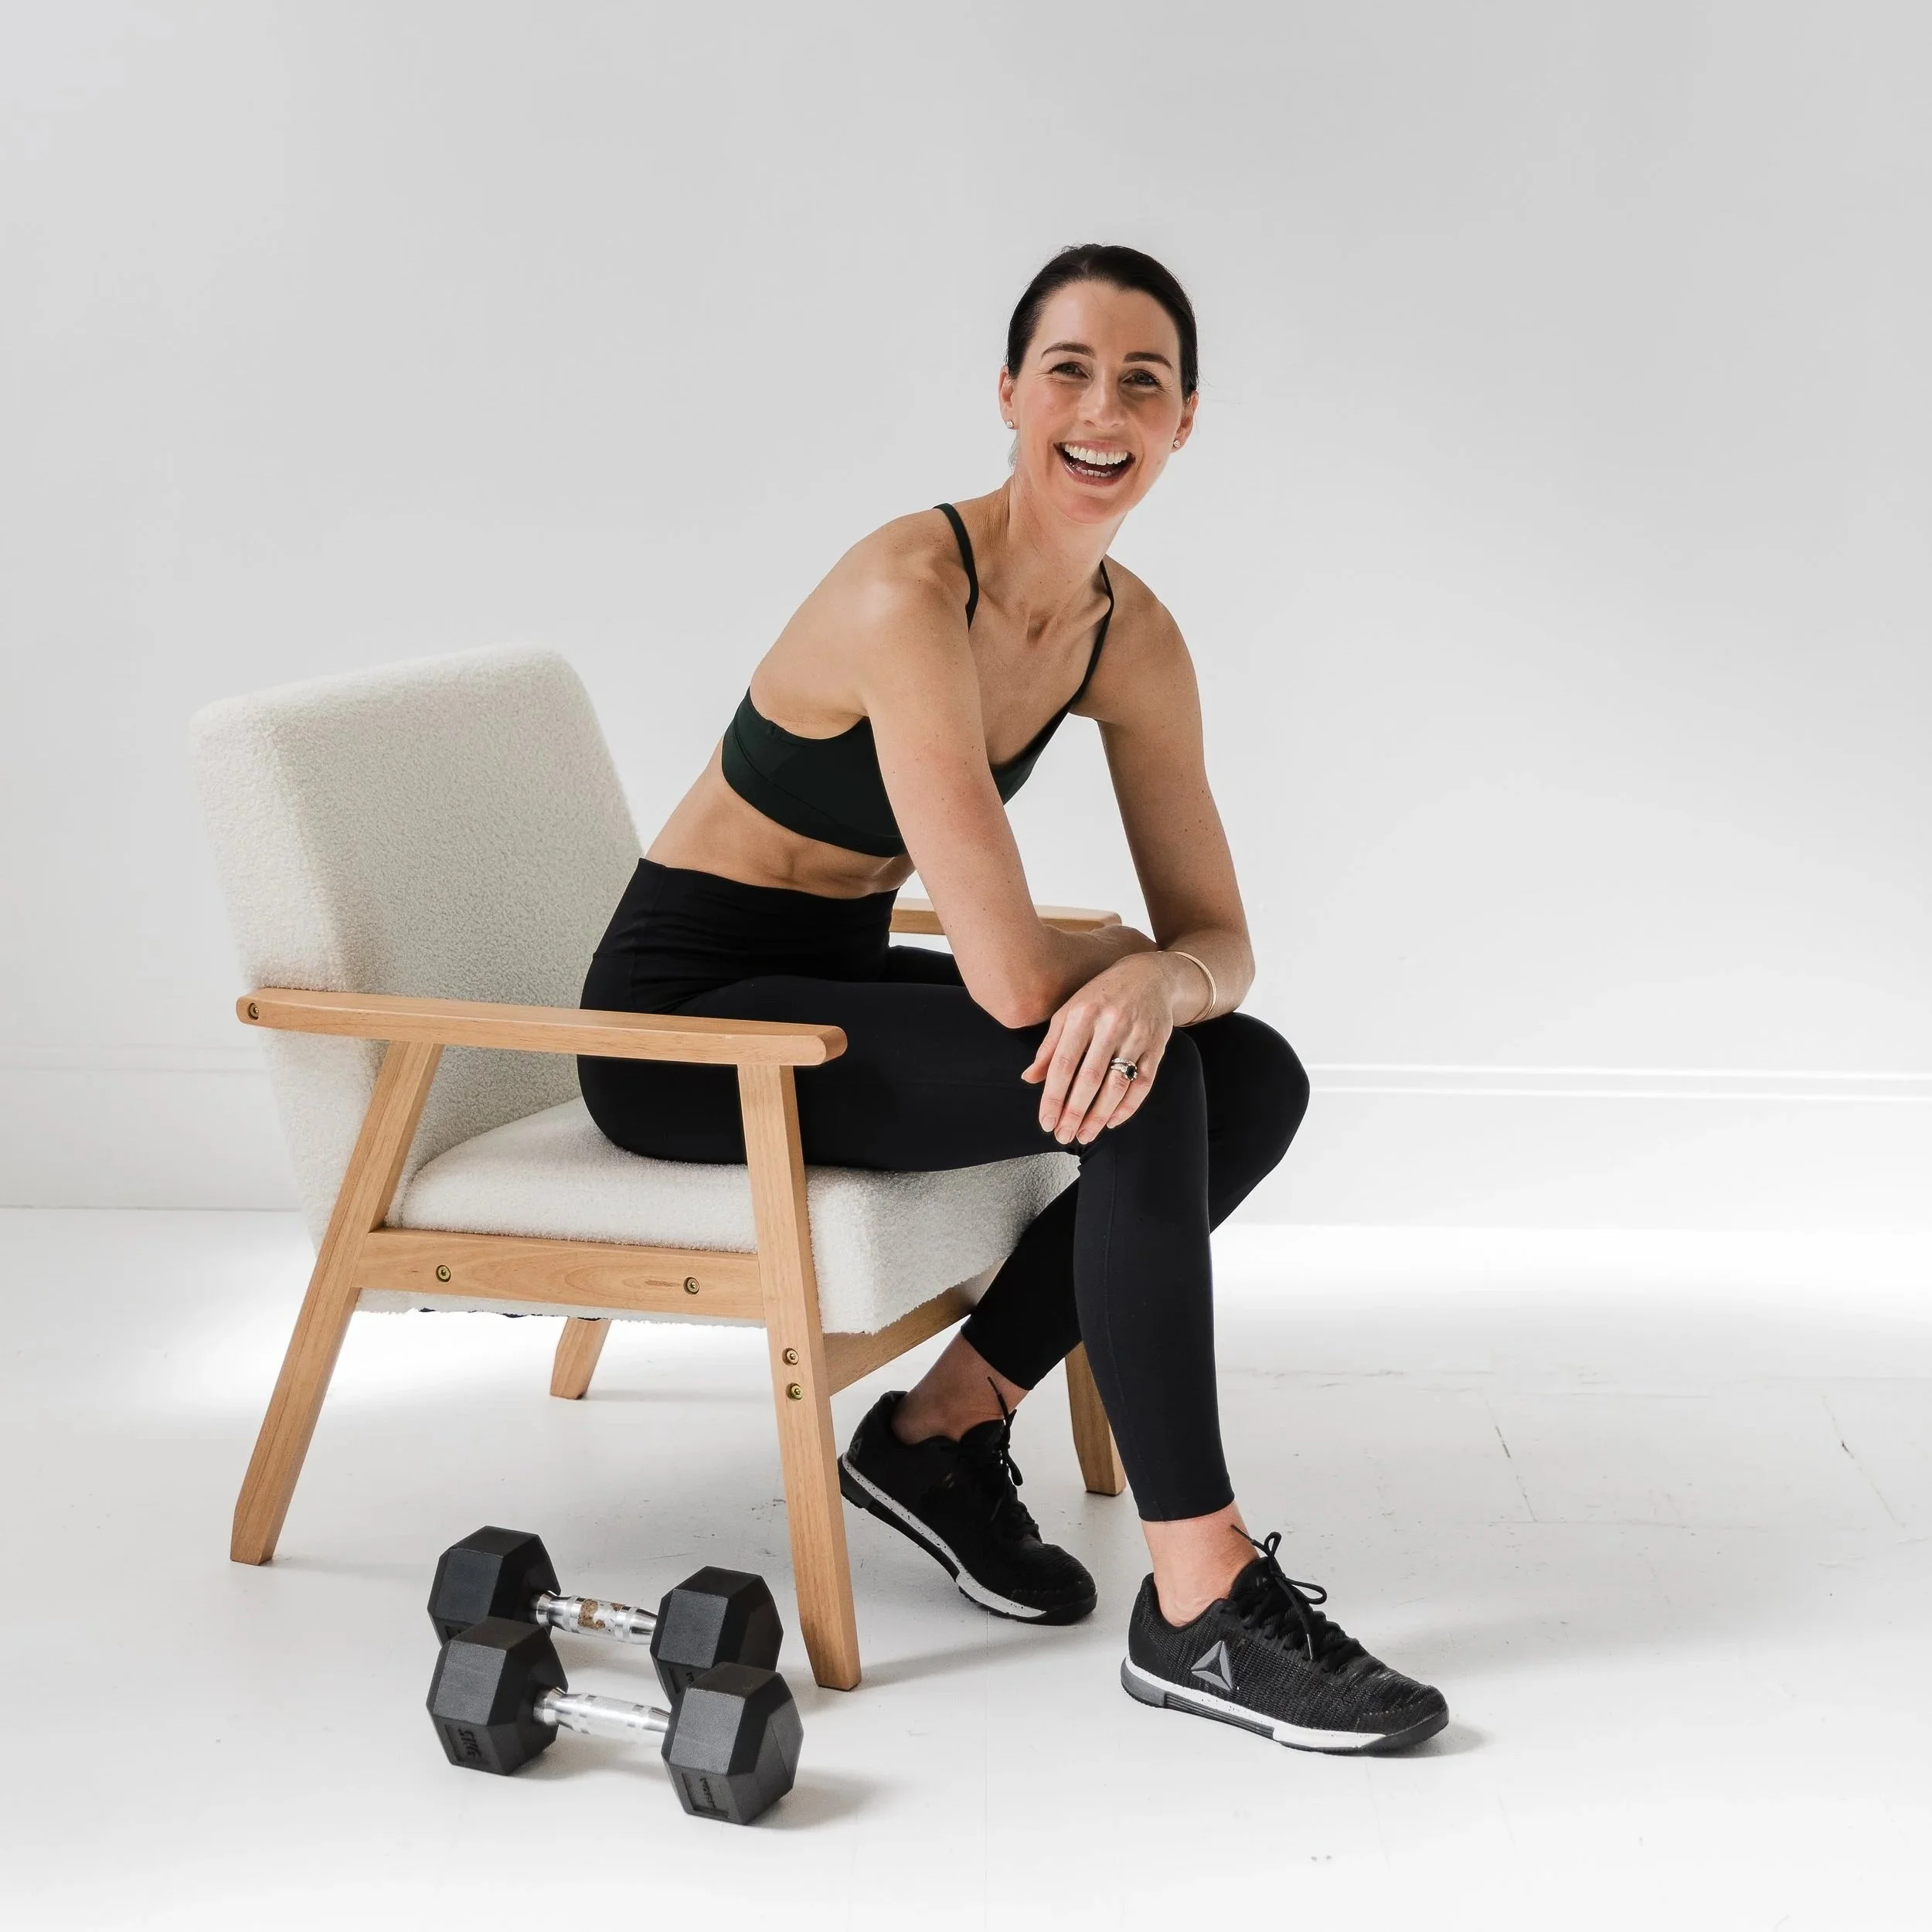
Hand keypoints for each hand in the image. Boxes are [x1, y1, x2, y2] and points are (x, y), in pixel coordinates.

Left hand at [1021, 954, 1178, 1145]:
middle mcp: (1110, 1025)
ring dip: (1100, 1115)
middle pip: (1090, 1078)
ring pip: (1117, 1084)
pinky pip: (1143, 1083)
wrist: (1150, 976)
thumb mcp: (1069, 1012)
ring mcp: (1136, 1035)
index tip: (1045, 1122)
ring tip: (1085, 1135)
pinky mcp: (1157, 1046)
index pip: (1063, 1064)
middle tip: (1064, 1136)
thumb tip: (1029, 1079)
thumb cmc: (1101, 997)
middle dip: (1075, 1112)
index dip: (1053, 1096)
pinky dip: (1128, 1106)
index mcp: (1082, 1015)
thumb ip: (1050, 1046)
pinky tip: (1112, 1121)